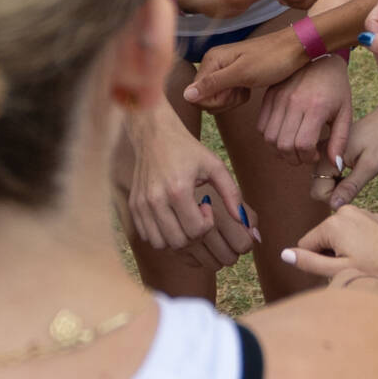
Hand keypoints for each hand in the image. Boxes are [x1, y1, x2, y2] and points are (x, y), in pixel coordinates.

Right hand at [124, 105, 258, 270]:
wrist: (154, 134)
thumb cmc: (187, 150)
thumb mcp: (215, 166)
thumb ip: (232, 193)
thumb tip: (244, 221)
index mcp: (178, 190)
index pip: (196, 231)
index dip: (207, 225)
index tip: (206, 206)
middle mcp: (156, 200)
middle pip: (179, 242)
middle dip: (193, 236)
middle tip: (196, 215)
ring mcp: (141, 205)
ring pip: (161, 244)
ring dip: (177, 239)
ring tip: (183, 219)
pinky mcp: (134, 206)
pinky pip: (147, 236)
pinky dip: (161, 235)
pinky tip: (170, 219)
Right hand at [184, 28, 306, 112]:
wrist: (296, 49)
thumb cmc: (272, 59)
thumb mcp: (242, 73)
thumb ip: (213, 84)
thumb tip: (186, 95)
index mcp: (211, 60)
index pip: (196, 94)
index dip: (215, 100)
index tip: (234, 91)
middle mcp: (213, 63)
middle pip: (205, 97)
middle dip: (223, 100)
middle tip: (242, 89)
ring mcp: (223, 69)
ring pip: (216, 98)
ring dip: (232, 99)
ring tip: (247, 87)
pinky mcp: (234, 76)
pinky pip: (227, 95)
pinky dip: (238, 96)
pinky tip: (249, 88)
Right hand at [255, 52, 353, 167]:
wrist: (319, 54)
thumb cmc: (336, 86)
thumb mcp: (345, 113)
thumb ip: (340, 140)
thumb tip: (335, 166)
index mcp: (316, 107)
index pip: (303, 145)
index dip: (308, 158)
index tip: (315, 156)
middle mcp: (294, 102)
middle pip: (283, 145)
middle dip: (293, 158)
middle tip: (303, 156)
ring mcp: (278, 98)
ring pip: (269, 138)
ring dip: (279, 150)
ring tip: (292, 147)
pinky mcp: (269, 95)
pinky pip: (261, 126)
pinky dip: (269, 137)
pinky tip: (283, 134)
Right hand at [280, 205, 377, 292]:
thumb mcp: (339, 271)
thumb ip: (309, 262)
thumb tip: (284, 255)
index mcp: (333, 224)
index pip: (306, 245)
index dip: (316, 262)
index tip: (338, 271)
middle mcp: (345, 211)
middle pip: (322, 238)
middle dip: (330, 255)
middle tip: (352, 268)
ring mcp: (362, 212)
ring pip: (339, 235)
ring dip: (344, 250)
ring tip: (365, 263)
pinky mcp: (375, 217)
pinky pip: (355, 231)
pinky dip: (359, 244)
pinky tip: (374, 256)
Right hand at [318, 89, 377, 208]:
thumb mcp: (370, 166)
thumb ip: (350, 187)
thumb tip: (334, 207)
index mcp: (327, 156)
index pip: (317, 192)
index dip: (336, 197)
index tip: (355, 187)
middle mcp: (321, 153)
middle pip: (318, 187)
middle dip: (337, 191)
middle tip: (359, 178)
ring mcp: (325, 152)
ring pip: (324, 180)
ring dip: (339, 185)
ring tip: (359, 172)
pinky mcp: (331, 152)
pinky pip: (329, 173)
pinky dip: (341, 177)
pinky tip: (356, 169)